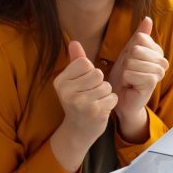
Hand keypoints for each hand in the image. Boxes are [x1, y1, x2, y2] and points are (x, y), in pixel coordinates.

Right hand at [50, 41, 117, 172]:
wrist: (79, 130)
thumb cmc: (78, 101)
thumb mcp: (73, 81)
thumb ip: (76, 61)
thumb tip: (74, 41)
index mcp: (60, 81)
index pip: (85, 63)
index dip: (90, 72)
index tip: (84, 84)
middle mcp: (67, 92)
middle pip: (98, 73)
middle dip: (100, 83)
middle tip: (91, 95)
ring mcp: (80, 103)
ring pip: (106, 86)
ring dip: (106, 94)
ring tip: (96, 102)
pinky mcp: (94, 112)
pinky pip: (113, 97)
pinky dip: (111, 102)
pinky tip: (101, 109)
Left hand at [109, 16, 168, 139]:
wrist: (123, 98)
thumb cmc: (126, 75)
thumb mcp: (130, 52)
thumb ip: (140, 36)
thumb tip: (148, 18)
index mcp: (158, 52)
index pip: (140, 38)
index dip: (129, 49)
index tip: (130, 61)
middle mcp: (162, 61)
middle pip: (136, 49)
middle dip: (126, 61)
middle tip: (129, 72)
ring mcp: (159, 72)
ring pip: (133, 61)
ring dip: (125, 71)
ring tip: (129, 79)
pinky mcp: (152, 82)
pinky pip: (133, 73)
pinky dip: (126, 79)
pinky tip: (130, 85)